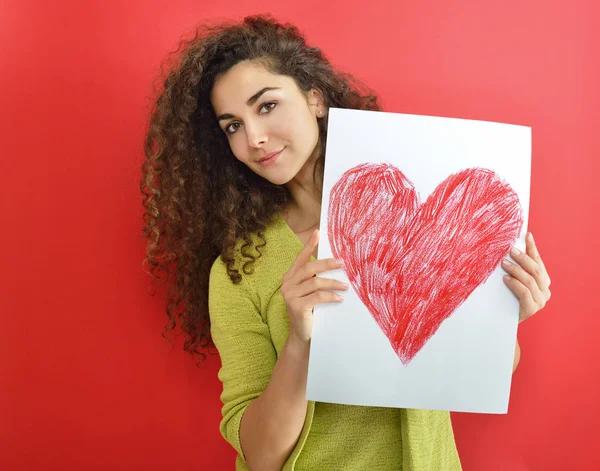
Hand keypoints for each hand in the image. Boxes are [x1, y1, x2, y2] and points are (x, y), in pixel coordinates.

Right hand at [280, 229, 347, 343]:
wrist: (302, 335)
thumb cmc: (309, 312)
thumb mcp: (310, 293)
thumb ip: (314, 279)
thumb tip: (333, 265)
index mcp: (289, 278)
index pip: (300, 259)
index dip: (309, 246)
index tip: (318, 233)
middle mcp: (287, 284)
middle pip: (309, 268)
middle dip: (327, 264)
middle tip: (342, 263)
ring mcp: (290, 295)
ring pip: (316, 282)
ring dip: (334, 283)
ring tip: (346, 286)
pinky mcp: (297, 306)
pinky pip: (318, 296)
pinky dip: (331, 296)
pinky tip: (339, 298)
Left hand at [502, 232, 551, 322]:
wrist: (501, 320)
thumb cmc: (506, 297)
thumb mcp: (513, 279)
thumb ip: (516, 267)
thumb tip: (510, 247)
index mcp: (543, 281)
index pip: (538, 261)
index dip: (533, 248)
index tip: (527, 235)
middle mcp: (545, 290)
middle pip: (536, 270)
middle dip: (523, 258)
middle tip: (511, 250)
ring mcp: (540, 301)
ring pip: (530, 280)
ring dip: (516, 270)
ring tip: (504, 263)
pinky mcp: (532, 309)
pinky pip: (525, 293)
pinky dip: (515, 284)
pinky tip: (505, 278)